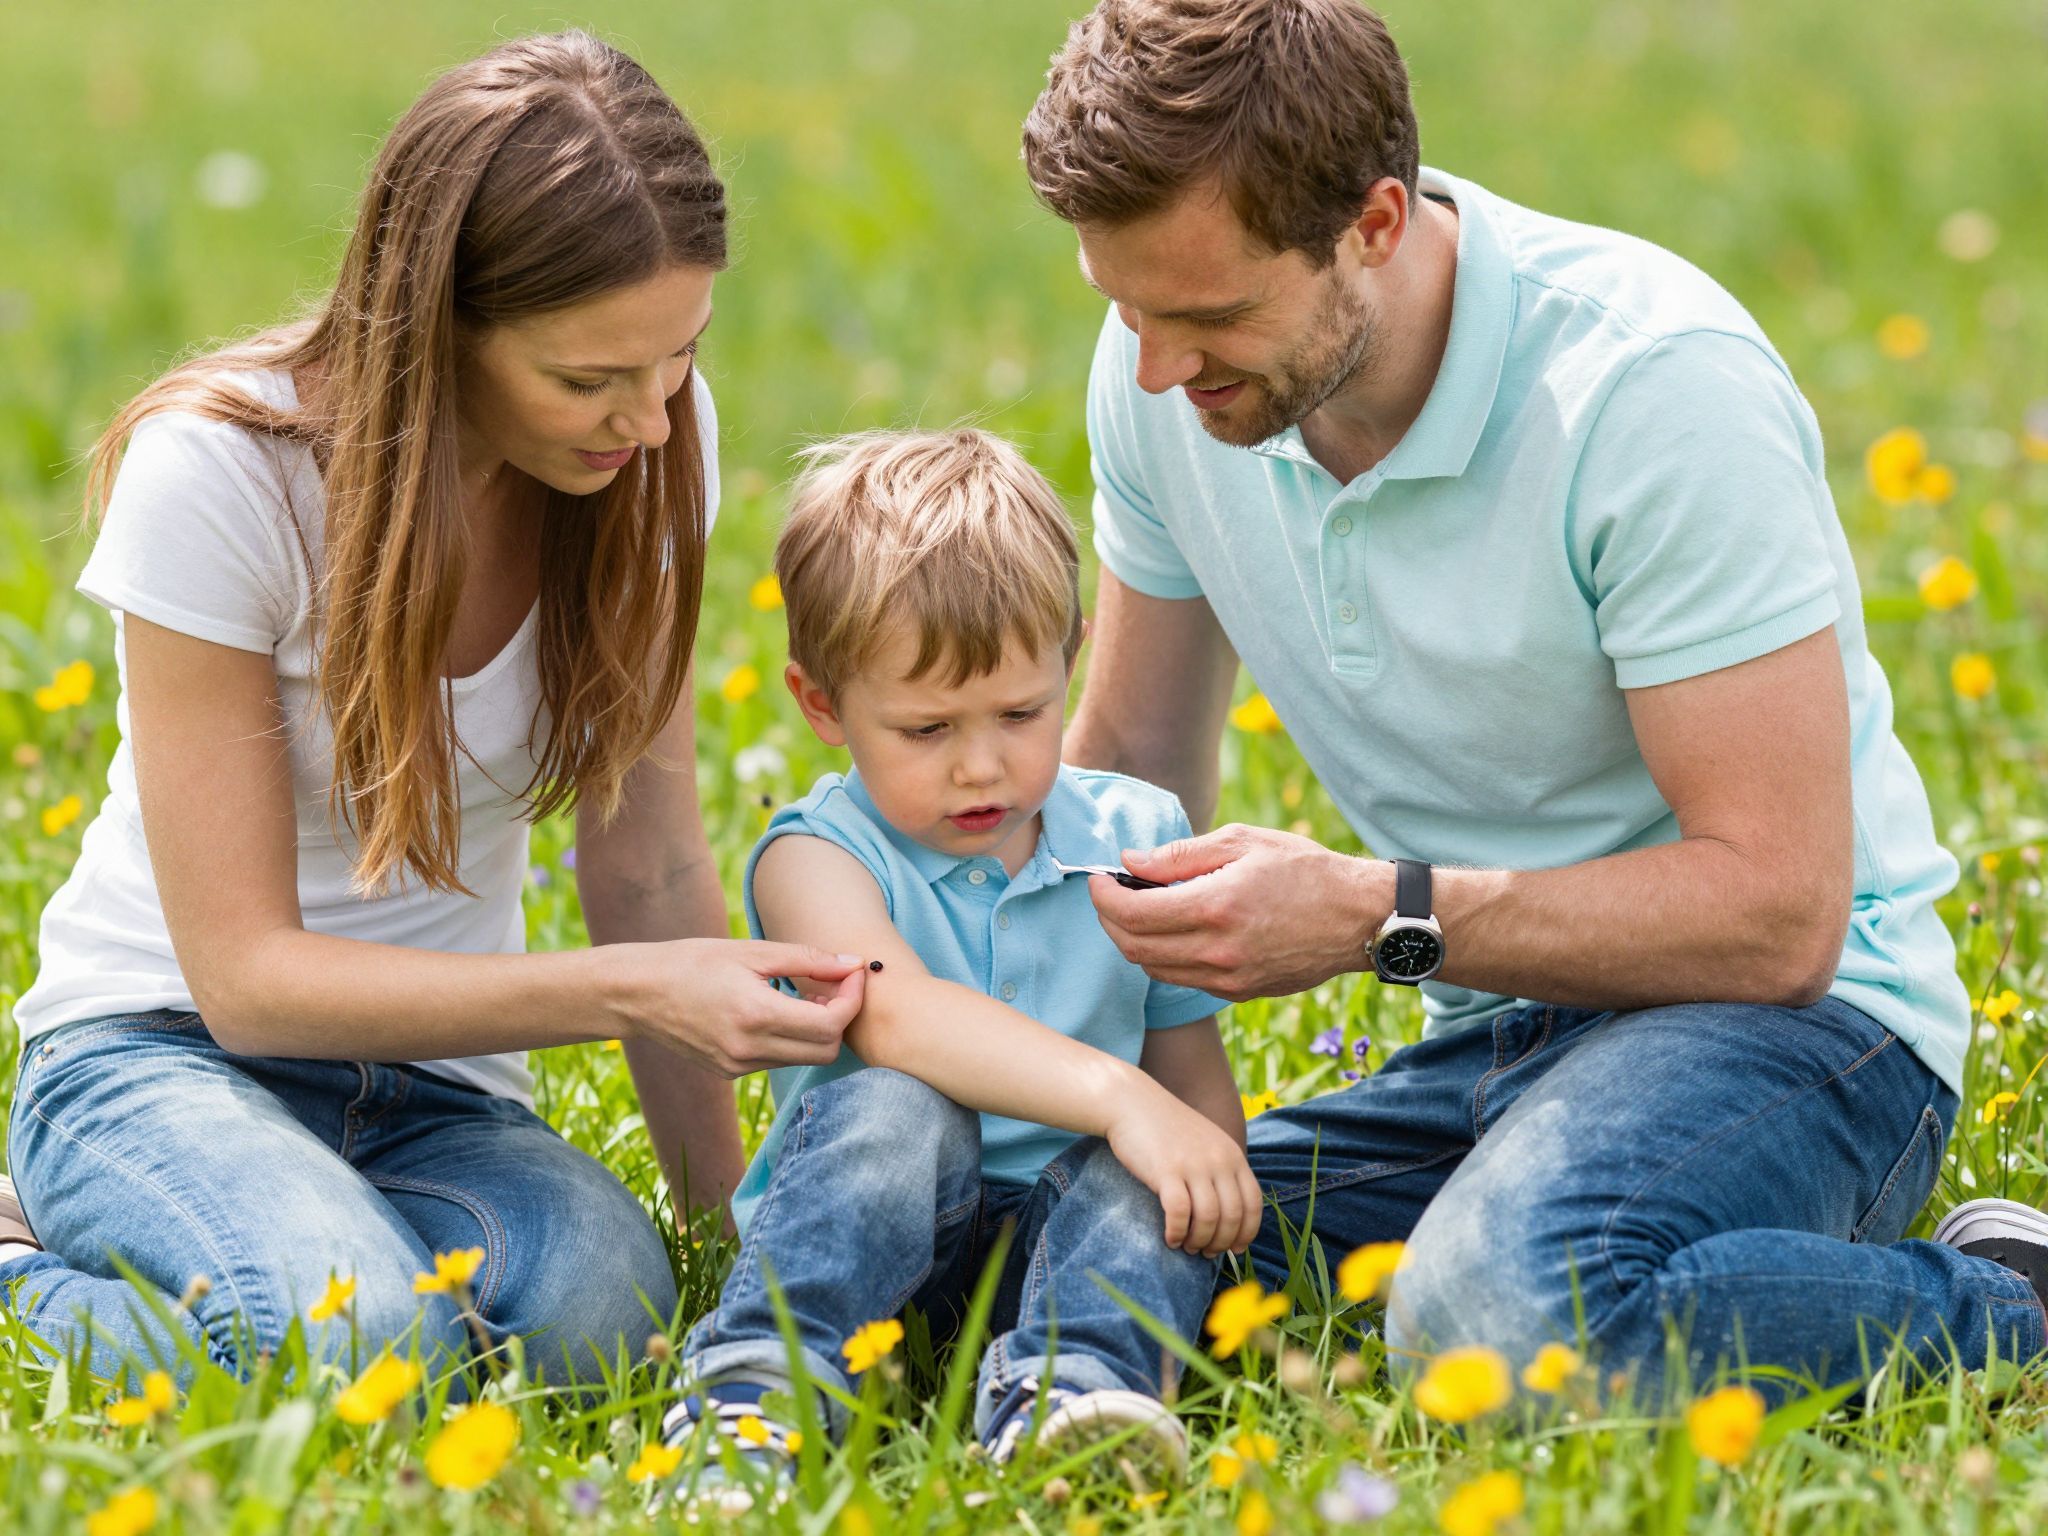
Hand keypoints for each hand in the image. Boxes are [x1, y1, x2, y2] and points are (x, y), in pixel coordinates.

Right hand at [612, 938, 866, 1076]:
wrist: (637, 993)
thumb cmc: (693, 961)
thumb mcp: (752, 951)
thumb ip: (807, 959)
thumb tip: (854, 963)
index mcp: (754, 1015)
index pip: (830, 1025)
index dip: (852, 999)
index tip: (853, 973)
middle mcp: (747, 1049)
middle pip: (826, 1050)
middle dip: (841, 1018)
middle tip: (834, 985)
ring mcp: (737, 1066)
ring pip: (804, 1058)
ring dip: (817, 1030)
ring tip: (805, 995)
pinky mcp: (729, 1072)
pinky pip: (778, 1060)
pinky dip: (792, 1038)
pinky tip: (780, 1010)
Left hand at [1089, 824, 1389, 1001]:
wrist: (1360, 918)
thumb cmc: (1305, 870)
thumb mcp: (1243, 843)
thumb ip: (1179, 856)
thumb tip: (1130, 861)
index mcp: (1216, 907)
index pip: (1133, 913)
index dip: (1103, 896)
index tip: (1097, 879)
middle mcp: (1218, 951)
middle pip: (1133, 947)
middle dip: (1109, 920)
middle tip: (1108, 894)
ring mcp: (1229, 978)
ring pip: (1153, 970)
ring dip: (1132, 942)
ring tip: (1136, 911)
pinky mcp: (1240, 992)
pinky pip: (1183, 979)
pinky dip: (1163, 957)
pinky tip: (1171, 931)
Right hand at [1105, 1086, 1263, 1256]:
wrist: (1132, 1102)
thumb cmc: (1166, 1128)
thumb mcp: (1206, 1142)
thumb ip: (1221, 1170)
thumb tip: (1231, 1215)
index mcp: (1232, 1154)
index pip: (1253, 1203)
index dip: (1247, 1232)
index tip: (1235, 1250)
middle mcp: (1218, 1160)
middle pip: (1233, 1216)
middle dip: (1222, 1242)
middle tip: (1206, 1253)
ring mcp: (1193, 1165)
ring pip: (1209, 1219)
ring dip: (1199, 1241)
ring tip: (1187, 1247)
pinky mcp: (1166, 1171)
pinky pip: (1180, 1214)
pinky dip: (1177, 1233)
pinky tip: (1170, 1239)